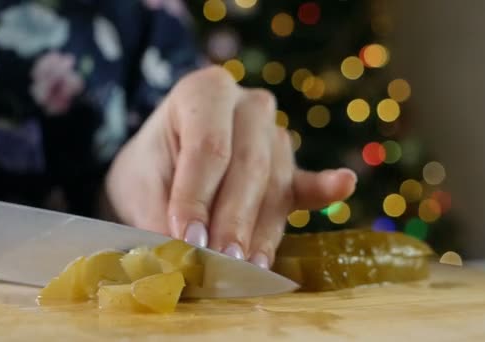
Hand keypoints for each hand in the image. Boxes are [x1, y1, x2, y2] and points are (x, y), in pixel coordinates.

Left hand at [105, 66, 356, 267]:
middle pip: (249, 165)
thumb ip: (162, 216)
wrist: (165, 166)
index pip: (208, 148)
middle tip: (220, 262)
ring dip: (259, 230)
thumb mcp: (141, 186)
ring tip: (245, 268)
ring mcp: (274, 134)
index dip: (198, 197)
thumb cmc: (152, 171)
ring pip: (275, 183)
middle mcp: (247, 105)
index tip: (187, 241)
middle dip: (233, 219)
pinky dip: (323, 190)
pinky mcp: (289, 169)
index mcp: (204, 92)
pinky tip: (342, 185)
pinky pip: (305, 183)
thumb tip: (184, 259)